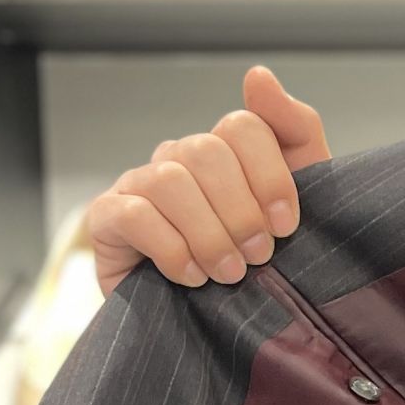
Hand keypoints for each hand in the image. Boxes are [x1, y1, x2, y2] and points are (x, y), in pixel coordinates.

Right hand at [85, 66, 331, 296]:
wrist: (218, 330)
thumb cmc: (261, 265)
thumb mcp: (298, 203)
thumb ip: (294, 132)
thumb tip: (257, 75)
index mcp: (224, 151)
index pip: (242, 126)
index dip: (270, 176)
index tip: (287, 226)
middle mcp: (178, 159)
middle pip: (206, 151)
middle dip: (240, 211)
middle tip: (258, 257)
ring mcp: (138, 186)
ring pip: (169, 180)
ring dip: (207, 232)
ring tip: (228, 273)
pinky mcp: (107, 221)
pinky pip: (132, 214)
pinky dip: (170, 249)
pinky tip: (191, 277)